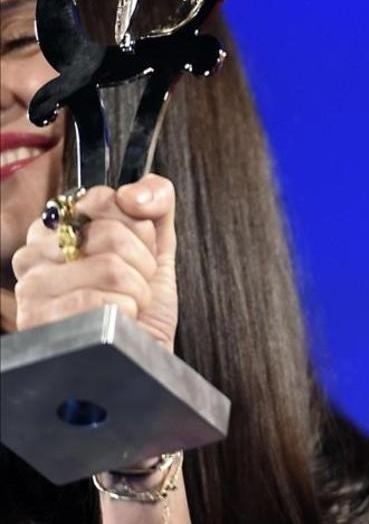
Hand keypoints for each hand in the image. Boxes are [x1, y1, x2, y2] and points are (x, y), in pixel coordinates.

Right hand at [11, 174, 178, 349]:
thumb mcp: (157, 244)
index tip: (136, 253)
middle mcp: (33, 254)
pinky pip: (102, 300)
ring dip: (138, 292)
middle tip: (134, 286)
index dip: (139, 230)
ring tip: (127, 306)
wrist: (143, 356)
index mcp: (55, 227)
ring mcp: (31, 288)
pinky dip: (127, 313)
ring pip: (111, 267)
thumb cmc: (144, 303)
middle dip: (143, 264)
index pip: (103, 199)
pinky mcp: (40, 321)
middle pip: (111, 233)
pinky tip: (117, 322)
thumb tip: (133, 193)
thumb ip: (155, 201)